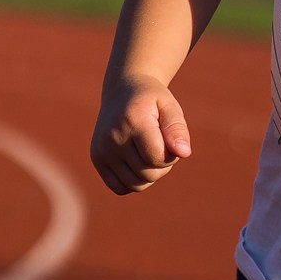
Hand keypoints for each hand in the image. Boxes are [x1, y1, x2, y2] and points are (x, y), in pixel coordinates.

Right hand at [91, 76, 191, 194]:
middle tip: (158, 144)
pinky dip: (132, 181)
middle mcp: (112, 137)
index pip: (158, 159)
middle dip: (161, 164)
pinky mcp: (96, 159)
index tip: (167, 138)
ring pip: (136, 185)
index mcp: (132, 121)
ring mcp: (101, 150)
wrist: (121, 91)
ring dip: (148, 174)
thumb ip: (178, 129)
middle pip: (149, 174)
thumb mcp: (169, 106)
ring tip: (146, 152)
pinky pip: (120, 188)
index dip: (171, 154)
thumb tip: (184, 153)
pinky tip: (135, 162)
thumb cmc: (151, 101)